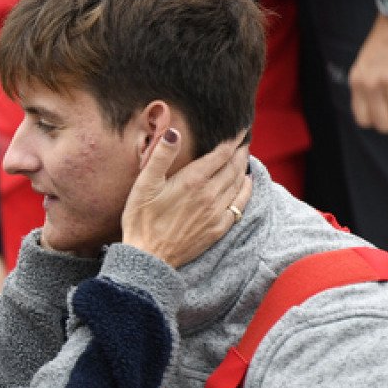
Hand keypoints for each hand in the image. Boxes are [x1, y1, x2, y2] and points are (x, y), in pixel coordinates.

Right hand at [121, 128, 249, 268]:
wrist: (149, 257)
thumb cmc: (141, 220)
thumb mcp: (144, 185)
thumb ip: (161, 156)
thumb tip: (174, 132)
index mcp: (193, 181)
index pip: (221, 154)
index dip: (232, 140)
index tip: (239, 130)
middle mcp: (210, 194)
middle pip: (233, 166)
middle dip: (239, 151)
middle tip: (242, 141)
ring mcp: (216, 212)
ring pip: (238, 183)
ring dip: (242, 167)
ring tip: (243, 157)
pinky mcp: (218, 228)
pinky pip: (240, 204)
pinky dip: (246, 190)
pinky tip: (245, 183)